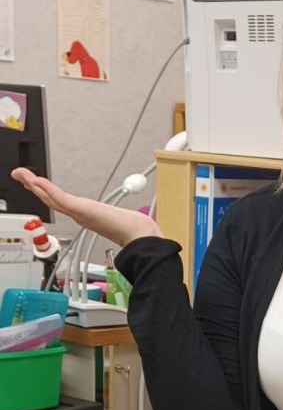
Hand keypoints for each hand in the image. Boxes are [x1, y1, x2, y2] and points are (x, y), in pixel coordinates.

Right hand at [11, 167, 162, 246]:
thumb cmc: (129, 227)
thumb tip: (118, 215)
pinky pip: (61, 198)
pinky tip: (38, 181)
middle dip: (33, 186)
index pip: (59, 202)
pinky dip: (49, 189)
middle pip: (50, 199)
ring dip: (35, 185)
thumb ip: (109, 215)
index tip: (34, 183)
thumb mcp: (113, 217)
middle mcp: (78, 215)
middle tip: (19, 174)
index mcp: (84, 215)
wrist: (136, 234)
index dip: (45, 193)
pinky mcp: (81, 211)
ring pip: (51, 198)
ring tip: (21, 175)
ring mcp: (78, 213)